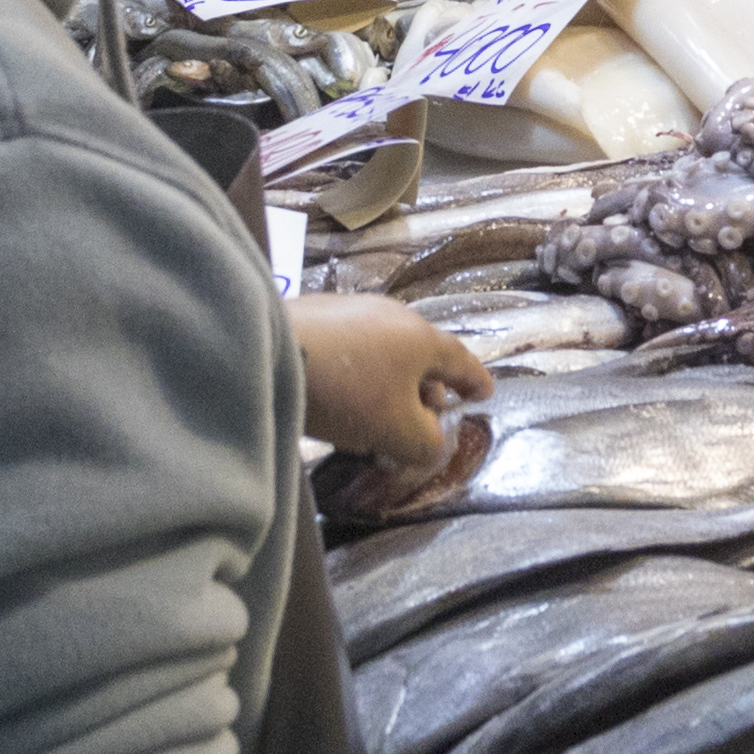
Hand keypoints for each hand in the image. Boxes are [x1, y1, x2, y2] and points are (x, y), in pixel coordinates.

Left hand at [285, 293, 492, 506]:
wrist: (267, 350)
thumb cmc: (347, 393)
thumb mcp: (397, 433)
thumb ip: (426, 443)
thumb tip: (432, 441)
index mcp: (422, 338)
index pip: (461, 360)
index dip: (475, 380)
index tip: (485, 393)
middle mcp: (392, 315)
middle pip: (421, 355)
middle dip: (428, 388)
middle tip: (427, 417)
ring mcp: (351, 310)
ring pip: (384, 352)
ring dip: (390, 385)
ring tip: (379, 416)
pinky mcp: (315, 315)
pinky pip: (353, 349)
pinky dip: (359, 375)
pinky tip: (340, 399)